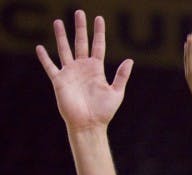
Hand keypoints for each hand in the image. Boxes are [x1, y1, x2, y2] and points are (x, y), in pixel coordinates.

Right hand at [35, 10, 132, 131]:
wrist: (89, 125)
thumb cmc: (104, 112)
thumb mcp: (116, 92)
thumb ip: (122, 76)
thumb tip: (130, 59)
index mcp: (97, 69)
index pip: (98, 46)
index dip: (99, 32)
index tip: (99, 18)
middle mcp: (83, 68)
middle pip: (81, 43)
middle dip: (80, 28)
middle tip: (79, 12)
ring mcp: (70, 73)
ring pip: (64, 49)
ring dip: (61, 36)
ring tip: (58, 21)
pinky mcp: (59, 81)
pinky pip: (50, 66)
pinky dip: (44, 57)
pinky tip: (40, 47)